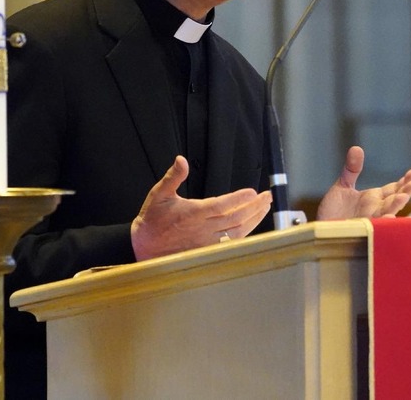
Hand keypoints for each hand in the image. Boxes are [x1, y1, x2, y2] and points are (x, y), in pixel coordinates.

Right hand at [130, 156, 272, 260]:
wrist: (143, 246)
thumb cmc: (152, 220)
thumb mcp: (159, 193)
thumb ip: (173, 176)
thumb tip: (181, 160)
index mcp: (193, 213)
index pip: (221, 206)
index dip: (238, 199)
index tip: (253, 192)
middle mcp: (203, 229)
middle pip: (235, 219)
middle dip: (254, 207)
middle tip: (267, 197)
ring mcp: (206, 242)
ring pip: (236, 232)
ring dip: (254, 220)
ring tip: (264, 208)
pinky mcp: (207, 250)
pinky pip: (231, 243)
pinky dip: (245, 234)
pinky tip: (252, 225)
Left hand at [317, 146, 410, 220]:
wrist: (319, 228)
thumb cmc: (333, 210)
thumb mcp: (343, 186)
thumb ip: (351, 169)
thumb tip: (356, 148)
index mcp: (374, 198)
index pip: (394, 189)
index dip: (405, 181)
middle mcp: (375, 210)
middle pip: (394, 200)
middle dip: (406, 192)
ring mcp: (369, 221)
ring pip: (386, 214)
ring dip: (395, 206)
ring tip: (403, 197)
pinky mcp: (360, 231)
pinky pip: (373, 227)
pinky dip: (381, 223)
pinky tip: (388, 218)